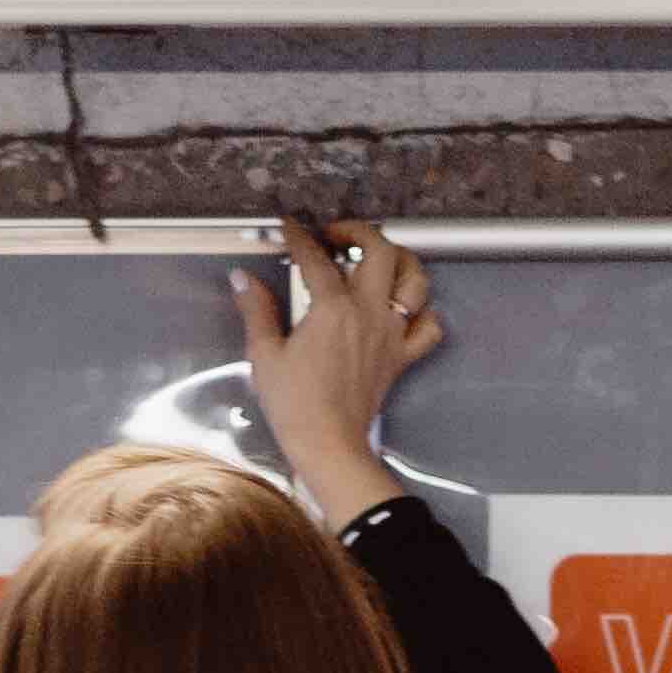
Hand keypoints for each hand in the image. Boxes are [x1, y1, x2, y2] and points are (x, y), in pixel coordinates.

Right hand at [231, 212, 438, 530]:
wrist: (328, 444)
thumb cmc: (295, 406)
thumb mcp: (265, 355)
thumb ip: (257, 310)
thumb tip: (243, 280)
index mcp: (332, 309)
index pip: (316, 259)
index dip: (299, 238)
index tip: (289, 228)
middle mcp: (369, 313)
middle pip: (381, 251)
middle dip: (359, 231)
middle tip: (337, 234)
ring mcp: (391, 334)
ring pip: (415, 281)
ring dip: (402, 260)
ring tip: (380, 257)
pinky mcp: (401, 358)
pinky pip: (428, 328)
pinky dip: (424, 313)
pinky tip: (405, 309)